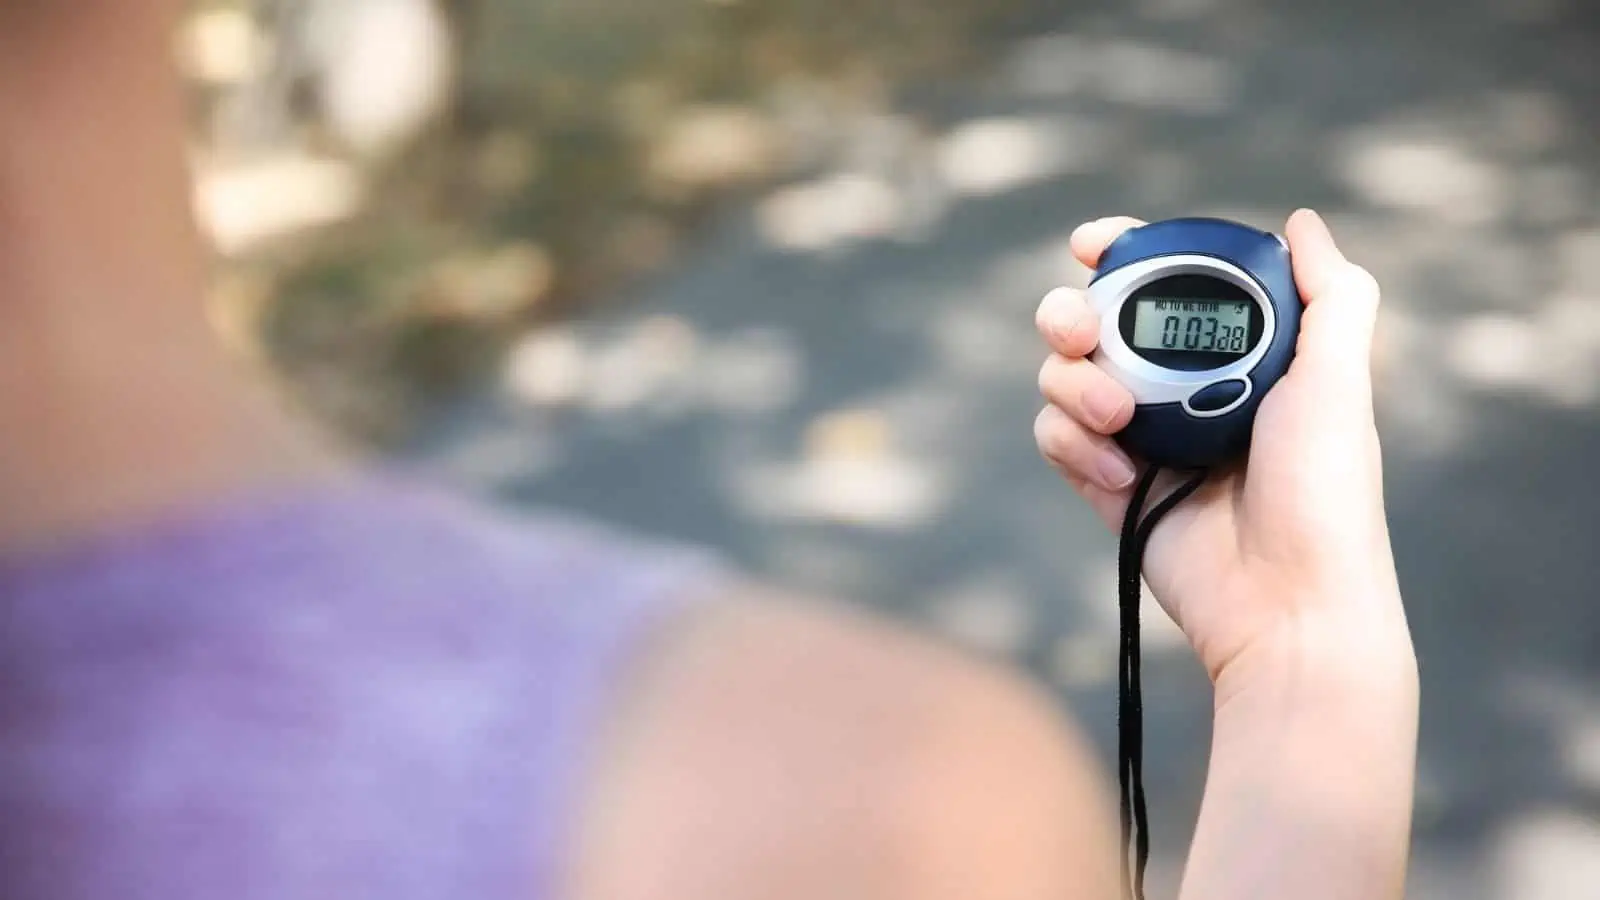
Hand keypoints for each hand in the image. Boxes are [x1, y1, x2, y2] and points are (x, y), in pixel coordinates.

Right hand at [1034, 210, 1411, 695]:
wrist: (1290, 605)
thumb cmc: (1326, 494)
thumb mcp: (1341, 382)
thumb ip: (1331, 296)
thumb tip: (1300, 224)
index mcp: (1235, 355)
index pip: (1165, 284)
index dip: (1121, 255)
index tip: (1090, 245)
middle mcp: (1182, 390)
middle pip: (1094, 325)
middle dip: (1070, 316)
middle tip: (1082, 333)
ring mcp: (1141, 440)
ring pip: (1064, 379)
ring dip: (1073, 386)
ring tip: (1117, 420)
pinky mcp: (1110, 490)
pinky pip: (1058, 442)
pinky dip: (1073, 446)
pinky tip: (1117, 473)